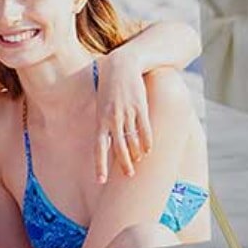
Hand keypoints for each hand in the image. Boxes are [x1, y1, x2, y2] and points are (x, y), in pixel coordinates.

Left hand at [94, 49, 152, 182]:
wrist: (121, 66)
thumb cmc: (109, 87)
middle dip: (124, 164)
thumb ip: (104, 123)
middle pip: (118, 148)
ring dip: (136, 154)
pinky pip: (145, 129)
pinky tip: (149, 150)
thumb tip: (107, 142)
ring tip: (139, 162)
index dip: (100, 165)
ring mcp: (127, 114)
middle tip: (128, 175)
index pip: (99, 148)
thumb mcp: (101, 105)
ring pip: (133, 141)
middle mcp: (112, 119)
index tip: (101, 180)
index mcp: (100, 120)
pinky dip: (147, 141)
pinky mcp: (140, 107)